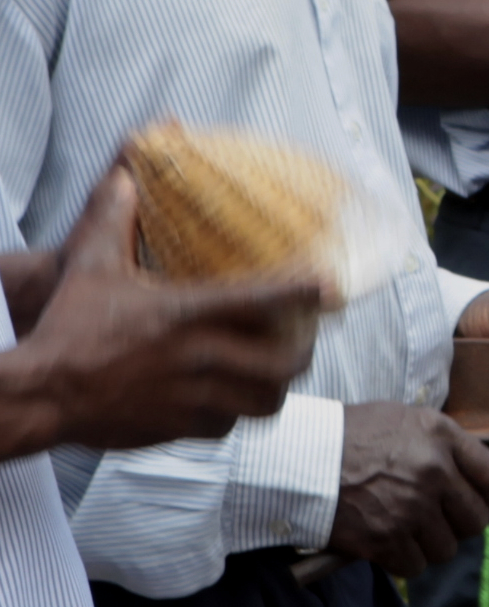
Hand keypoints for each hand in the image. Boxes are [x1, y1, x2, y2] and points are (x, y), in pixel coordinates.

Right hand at [1, 167, 320, 456]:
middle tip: (302, 340)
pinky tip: (228, 399)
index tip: (330, 287)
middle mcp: (201, 358)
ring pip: (265, 402)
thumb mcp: (92, 267)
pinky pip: (228, 427)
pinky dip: (235, 414)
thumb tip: (124, 176)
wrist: (40, 394)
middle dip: (302, 352)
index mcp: (187, 313)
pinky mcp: (181, 431)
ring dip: (275, 388)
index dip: (306, 292)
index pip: (267, 299)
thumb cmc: (68, 329)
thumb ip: (113, 218)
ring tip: (272, 373)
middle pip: (284, 362)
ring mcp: (195, 399)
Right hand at [328, 404, 488, 578]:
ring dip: (432, 546)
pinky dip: (405, 561)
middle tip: (439, 522)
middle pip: (473, 520)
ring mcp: (409, 507)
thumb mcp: (406, 420)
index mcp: (442, 437)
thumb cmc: (350, 435)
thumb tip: (477, 481)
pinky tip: (389, 544)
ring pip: (446, 548)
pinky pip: (414, 566)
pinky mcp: (384, 538)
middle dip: (461, 526)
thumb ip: (445, 446)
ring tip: (407, 529)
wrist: (296, 458)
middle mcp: (433, 472)